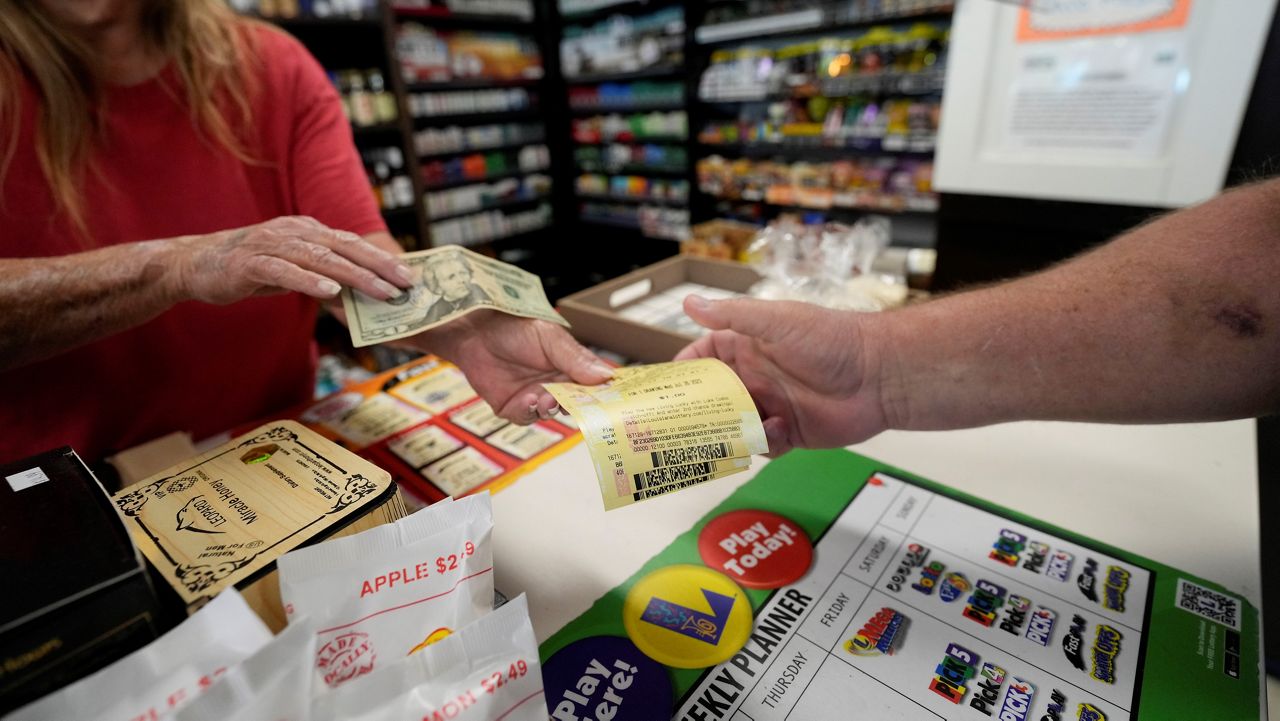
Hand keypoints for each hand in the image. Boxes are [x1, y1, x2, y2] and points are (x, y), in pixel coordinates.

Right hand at [166, 216, 412, 303]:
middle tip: (406, 283)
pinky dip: (309, 281)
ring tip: (380, 291)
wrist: (193, 264)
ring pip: (320, 259)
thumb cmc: (248, 268)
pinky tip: (330, 293)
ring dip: (354, 276)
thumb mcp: (291, 268)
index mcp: (306, 230)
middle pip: (344, 247)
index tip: (410, 275)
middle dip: (379, 265)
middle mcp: (293, 232)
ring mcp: (270, 245)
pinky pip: (285, 272)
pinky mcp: (250, 263)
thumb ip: (320, 274)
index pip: (351, 243)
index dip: (382, 258)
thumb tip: (355, 292)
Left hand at [412, 310, 613, 423]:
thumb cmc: (513, 326)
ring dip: (550, 408)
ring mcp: (534, 397)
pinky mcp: (513, 407)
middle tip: (575, 403)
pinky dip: (528, 412)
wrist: (473, 330)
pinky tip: (526, 399)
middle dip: (576, 406)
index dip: (603, 395)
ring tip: (546, 398)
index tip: (611, 401)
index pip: (593, 386)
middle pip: (574, 404)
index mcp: (570, 366)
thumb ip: (576, 359)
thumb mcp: (550, 338)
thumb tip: (607, 376)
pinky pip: (526, 418)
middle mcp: (555, 384)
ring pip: (551, 414)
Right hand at [675, 295, 888, 454]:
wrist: (880, 375)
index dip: (682, 374)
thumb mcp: (777, 321)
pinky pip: (763, 445)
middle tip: (681, 424)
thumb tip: (690, 303)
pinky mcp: (789, 432)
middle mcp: (754, 377)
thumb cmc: (831, 339)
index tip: (664, 389)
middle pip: (712, 399)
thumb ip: (732, 316)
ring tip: (732, 430)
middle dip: (697, 412)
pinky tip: (778, 430)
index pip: (702, 359)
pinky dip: (764, 443)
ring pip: (733, 427)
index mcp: (746, 347)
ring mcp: (770, 405)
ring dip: (730, 431)